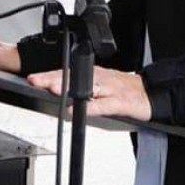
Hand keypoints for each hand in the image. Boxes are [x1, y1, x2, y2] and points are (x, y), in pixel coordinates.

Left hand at [28, 66, 151, 122]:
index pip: (68, 73)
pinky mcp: (121, 102)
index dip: (49, 75)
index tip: (32, 78)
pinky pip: (104, 105)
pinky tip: (77, 111)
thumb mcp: (102, 87)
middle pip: (73, 77)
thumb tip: (61, 92)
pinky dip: (90, 107)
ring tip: (51, 89)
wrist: (152, 93)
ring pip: (86, 87)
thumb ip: (84, 89)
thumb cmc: (126, 91)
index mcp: (95, 74)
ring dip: (68, 87)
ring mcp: (111, 90)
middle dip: (52, 78)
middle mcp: (101, 79)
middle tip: (35, 80)